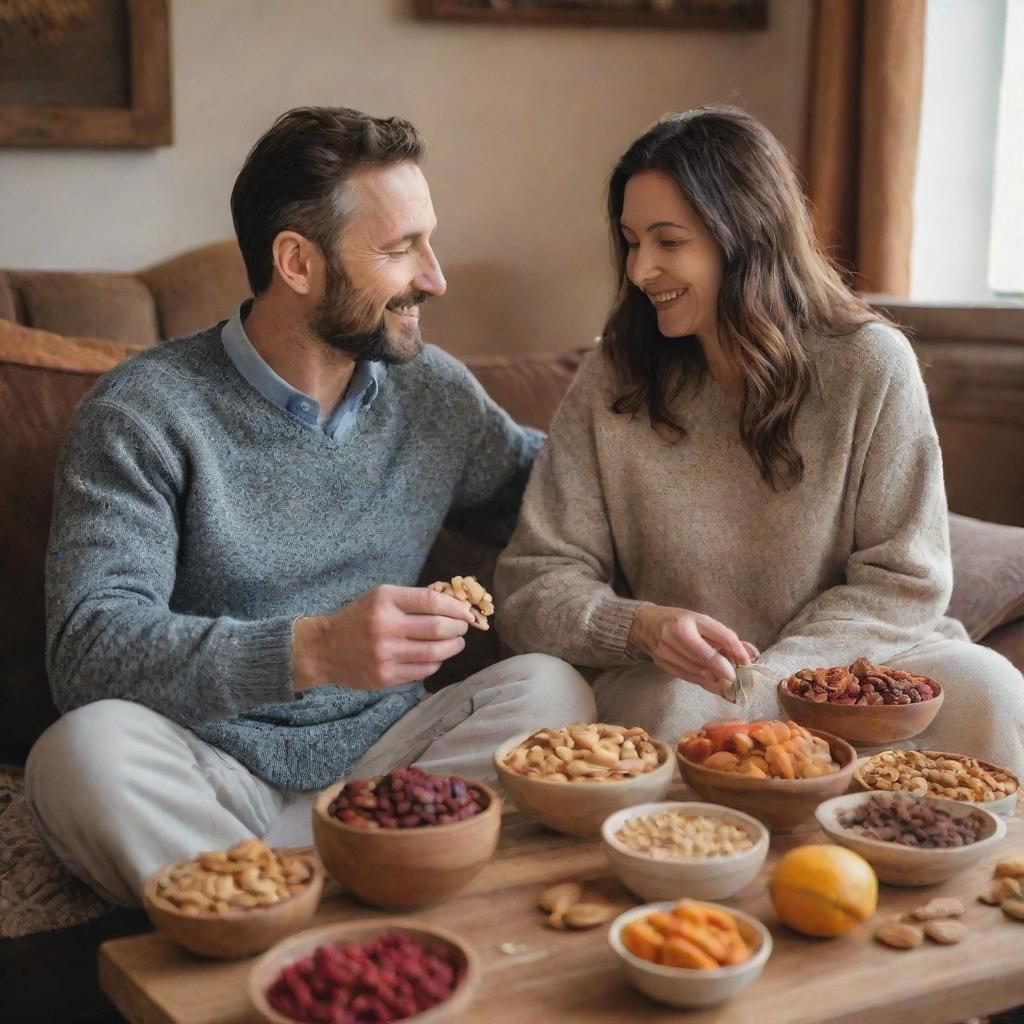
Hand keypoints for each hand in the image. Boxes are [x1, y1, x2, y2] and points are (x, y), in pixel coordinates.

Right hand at [291, 585, 475, 691]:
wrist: (324, 648)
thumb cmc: (358, 618)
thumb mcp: (380, 597)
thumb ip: (412, 599)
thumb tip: (453, 604)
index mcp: (385, 601)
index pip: (431, 601)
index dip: (456, 607)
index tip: (468, 612)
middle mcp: (385, 626)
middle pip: (437, 628)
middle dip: (458, 628)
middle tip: (463, 628)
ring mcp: (385, 654)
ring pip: (434, 653)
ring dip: (453, 647)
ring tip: (457, 642)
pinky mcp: (386, 676)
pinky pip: (423, 671)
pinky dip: (436, 663)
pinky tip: (437, 657)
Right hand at [628, 603, 753, 697]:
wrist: (646, 625)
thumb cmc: (679, 621)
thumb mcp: (702, 622)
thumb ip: (726, 637)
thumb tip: (751, 653)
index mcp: (686, 622)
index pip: (715, 637)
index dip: (734, 650)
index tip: (746, 661)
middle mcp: (673, 637)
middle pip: (706, 658)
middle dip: (725, 670)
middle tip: (737, 677)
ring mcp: (666, 653)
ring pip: (698, 672)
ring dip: (717, 678)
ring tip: (728, 681)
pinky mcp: (663, 666)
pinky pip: (690, 678)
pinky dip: (705, 682)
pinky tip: (715, 682)